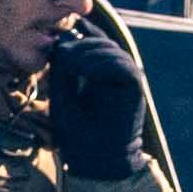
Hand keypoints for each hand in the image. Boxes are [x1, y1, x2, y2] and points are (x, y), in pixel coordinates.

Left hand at [38, 31, 151, 174]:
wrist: (94, 156)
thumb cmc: (76, 129)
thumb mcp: (62, 91)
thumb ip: (63, 65)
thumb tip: (64, 37)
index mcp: (101, 72)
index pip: (94, 42)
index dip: (79, 35)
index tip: (57, 41)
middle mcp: (117, 73)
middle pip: (102, 42)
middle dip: (80, 44)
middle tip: (60, 53)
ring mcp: (127, 79)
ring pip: (112, 51)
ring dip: (89, 53)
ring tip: (70, 64)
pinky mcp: (135, 88)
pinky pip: (122, 66)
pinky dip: (102, 64)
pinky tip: (85, 70)